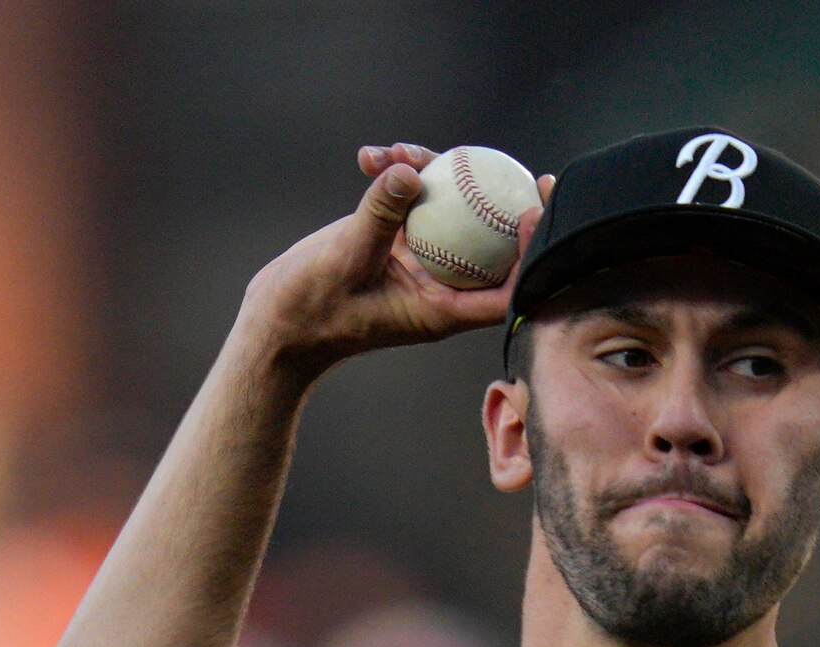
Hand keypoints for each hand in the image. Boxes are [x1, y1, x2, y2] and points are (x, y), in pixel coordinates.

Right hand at [234, 145, 546, 377]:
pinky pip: (410, 204)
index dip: (531, 255)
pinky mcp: (396, 241)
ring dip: (430, 174)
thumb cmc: (313, 308)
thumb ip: (380, 213)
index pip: (504, 288)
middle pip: (490, 246)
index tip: (535, 215)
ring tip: (396, 151)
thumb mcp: (347, 258)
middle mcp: (438, 284)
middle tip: (540, 176)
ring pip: (448, 213)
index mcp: (441, 307)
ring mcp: (419, 260)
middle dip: (514, 210)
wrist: (280, 322)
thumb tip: (409, 172)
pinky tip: (369, 156)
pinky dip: (396, 178)